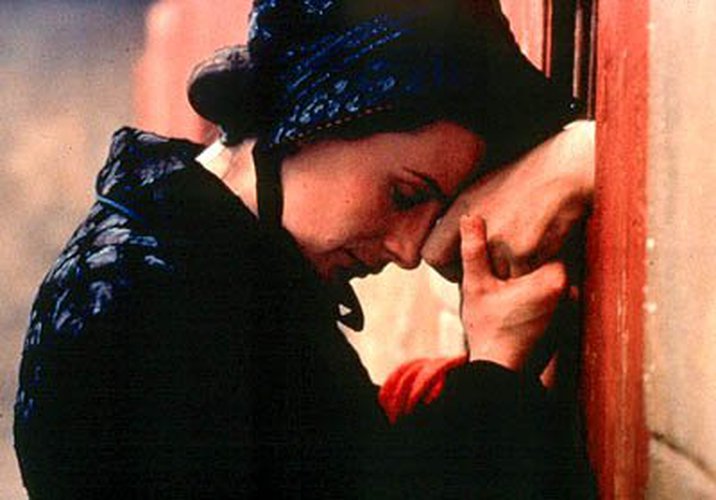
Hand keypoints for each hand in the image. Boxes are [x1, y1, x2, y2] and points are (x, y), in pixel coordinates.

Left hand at [423, 120, 594, 281]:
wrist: (565, 169)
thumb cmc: (530, 177)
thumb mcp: (486, 187)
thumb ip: (467, 216)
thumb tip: (452, 236)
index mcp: (462, 208)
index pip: (431, 254)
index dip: (445, 267)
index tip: (461, 267)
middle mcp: (474, 226)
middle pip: (461, 274)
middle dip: (477, 279)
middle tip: (495, 273)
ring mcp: (498, 239)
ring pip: (494, 280)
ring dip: (508, 279)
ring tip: (525, 262)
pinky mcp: (522, 251)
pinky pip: (520, 280)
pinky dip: (531, 276)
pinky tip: (542, 258)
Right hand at [460, 215, 565, 370]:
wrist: (500, 375)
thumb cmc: (488, 330)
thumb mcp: (476, 285)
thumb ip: (475, 250)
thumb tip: (471, 217)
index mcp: (555, 279)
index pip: (551, 242)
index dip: (532, 238)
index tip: (521, 231)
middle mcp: (572, 294)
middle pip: (555, 261)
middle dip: (534, 259)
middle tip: (513, 259)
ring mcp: (572, 312)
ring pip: (555, 282)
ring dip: (539, 280)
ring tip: (515, 282)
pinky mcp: (568, 326)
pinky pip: (557, 301)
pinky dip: (542, 299)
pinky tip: (521, 304)